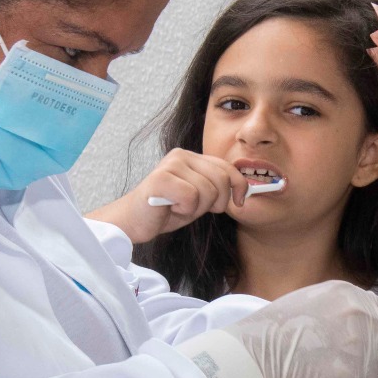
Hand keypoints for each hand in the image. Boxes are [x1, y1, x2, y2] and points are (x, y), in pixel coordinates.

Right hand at [85, 148, 247, 243]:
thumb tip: (244, 191)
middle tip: (196, 209)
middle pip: (221, 179)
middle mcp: (181, 155)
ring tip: (178, 207)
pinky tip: (170, 208)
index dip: (238, 185)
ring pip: (207, 190)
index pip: (226, 167)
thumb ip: (217, 189)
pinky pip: (191, 197)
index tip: (239, 201)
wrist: (134, 222)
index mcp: (191, 157)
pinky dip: (184, 210)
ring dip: (196, 208)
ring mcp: (170, 165)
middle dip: (217, 201)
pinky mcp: (160, 178)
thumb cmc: (166, 210)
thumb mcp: (199, 198)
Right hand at [221, 282, 377, 377]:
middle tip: (353, 366)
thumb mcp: (317, 305)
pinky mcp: (352, 377)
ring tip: (323, 368)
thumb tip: (373, 325)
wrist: (247, 358)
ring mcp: (359, 346)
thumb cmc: (274, 336)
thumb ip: (350, 313)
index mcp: (354, 296)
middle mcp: (363, 316)